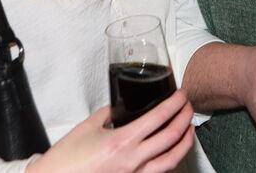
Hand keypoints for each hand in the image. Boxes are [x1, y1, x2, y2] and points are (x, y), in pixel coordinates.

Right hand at [26, 90, 192, 172]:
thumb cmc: (66, 159)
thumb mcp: (88, 126)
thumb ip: (109, 113)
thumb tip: (121, 106)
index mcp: (123, 141)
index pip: (159, 118)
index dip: (175, 104)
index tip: (181, 95)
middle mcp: (133, 161)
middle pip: (172, 137)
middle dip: (185, 118)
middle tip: (188, 106)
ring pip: (171, 160)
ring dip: (185, 143)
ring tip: (189, 130)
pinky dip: (169, 161)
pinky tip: (171, 152)